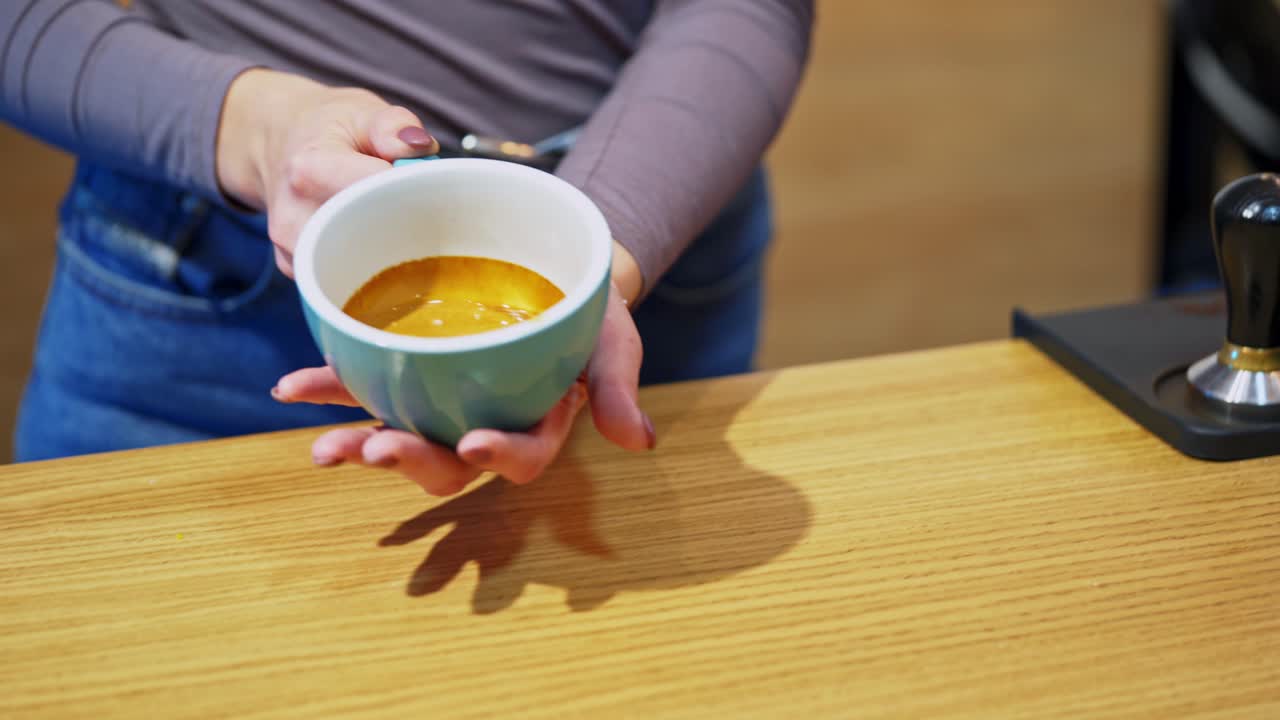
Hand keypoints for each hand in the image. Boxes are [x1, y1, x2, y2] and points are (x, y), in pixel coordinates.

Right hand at [215, 69, 439, 275]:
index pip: (372, 193)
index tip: (419, 183)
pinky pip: (344, 276)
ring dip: (384, 244)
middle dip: (400, 222)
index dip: (406, 190)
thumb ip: (394, 125)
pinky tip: (368, 234)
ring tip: (385, 214)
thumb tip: (419, 147)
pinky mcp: (296, 268)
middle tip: (410, 202)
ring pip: (359, 262)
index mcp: (309, 169)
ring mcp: (292, 246)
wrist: (278, 142)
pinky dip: (366, 259)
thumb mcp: (361, 110)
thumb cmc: (328, 128)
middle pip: (367, 235)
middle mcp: (293, 214)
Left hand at [273, 244, 653, 494]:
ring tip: (323, 448)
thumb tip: (640, 442)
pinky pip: (367, 387)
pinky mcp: (409, 371)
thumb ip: (618, 383)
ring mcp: (443, 401)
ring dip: (359, 444)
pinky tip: (289, 388)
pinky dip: (329, 388)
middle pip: (450, 462)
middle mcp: (486, 422)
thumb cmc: (588, 303)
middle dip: (411, 462)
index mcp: (540, 421)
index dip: (500, 457)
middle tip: (376, 450)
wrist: (554, 261)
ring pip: (402, 435)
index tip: (474, 443)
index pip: (525, 454)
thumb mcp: (613, 334)